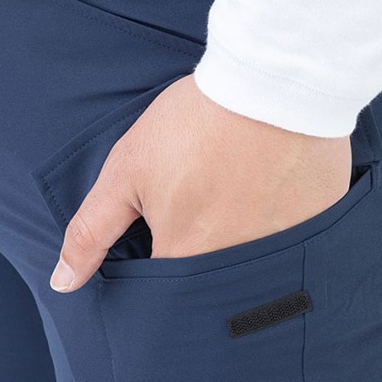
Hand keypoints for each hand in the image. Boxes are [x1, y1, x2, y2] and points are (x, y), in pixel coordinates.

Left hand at [49, 74, 351, 291]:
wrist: (270, 83)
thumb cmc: (194, 123)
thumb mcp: (128, 169)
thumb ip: (92, 231)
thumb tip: (63, 283)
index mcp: (186, 258)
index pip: (164, 298)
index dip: (160, 270)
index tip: (168, 234)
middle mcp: (237, 269)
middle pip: (211, 288)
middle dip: (204, 259)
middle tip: (210, 206)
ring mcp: (285, 251)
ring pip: (255, 271)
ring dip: (244, 243)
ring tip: (241, 196)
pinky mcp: (318, 229)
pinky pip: (296, 247)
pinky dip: (283, 230)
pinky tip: (276, 194)